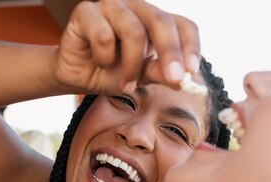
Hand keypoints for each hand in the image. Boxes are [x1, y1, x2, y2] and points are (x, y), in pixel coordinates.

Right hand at [55, 0, 200, 93]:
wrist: (78, 76)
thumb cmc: (111, 72)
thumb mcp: (141, 77)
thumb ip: (160, 74)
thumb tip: (182, 80)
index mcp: (155, 21)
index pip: (183, 25)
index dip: (190, 46)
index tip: (192, 72)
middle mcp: (136, 8)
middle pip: (161, 21)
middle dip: (170, 52)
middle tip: (174, 78)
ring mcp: (112, 6)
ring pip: (133, 30)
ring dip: (131, 65)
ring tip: (126, 84)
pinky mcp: (86, 11)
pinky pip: (103, 35)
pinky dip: (104, 56)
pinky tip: (100, 62)